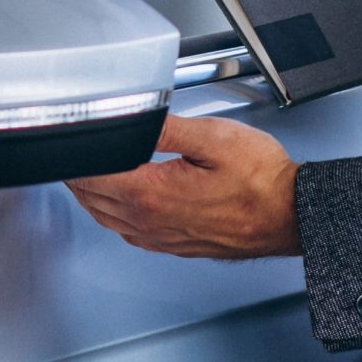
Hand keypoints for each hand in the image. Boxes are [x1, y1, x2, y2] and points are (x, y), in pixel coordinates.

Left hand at [65, 114, 300, 258]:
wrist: (292, 215)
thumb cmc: (263, 181)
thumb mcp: (212, 137)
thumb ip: (164, 127)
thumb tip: (132, 116)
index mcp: (151, 194)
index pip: (90, 176)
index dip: (75, 156)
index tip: (70, 138)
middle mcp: (150, 222)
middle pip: (91, 198)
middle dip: (77, 173)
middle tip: (73, 151)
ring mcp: (161, 238)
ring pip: (106, 218)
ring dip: (90, 194)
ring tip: (87, 171)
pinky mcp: (173, 245)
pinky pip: (128, 232)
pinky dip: (112, 213)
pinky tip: (119, 200)